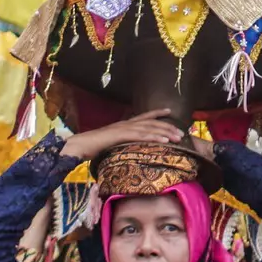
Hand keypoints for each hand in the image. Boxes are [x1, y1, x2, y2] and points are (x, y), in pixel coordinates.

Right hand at [61, 109, 183, 163]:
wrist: (79, 145)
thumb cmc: (92, 147)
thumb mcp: (111, 144)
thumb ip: (120, 144)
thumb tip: (129, 150)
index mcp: (123, 124)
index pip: (143, 116)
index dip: (157, 113)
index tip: (169, 111)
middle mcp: (125, 124)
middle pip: (151, 123)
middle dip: (168, 126)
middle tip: (182, 131)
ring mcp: (123, 129)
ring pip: (149, 128)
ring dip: (166, 132)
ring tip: (179, 137)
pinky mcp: (121, 136)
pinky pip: (141, 136)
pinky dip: (155, 137)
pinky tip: (165, 141)